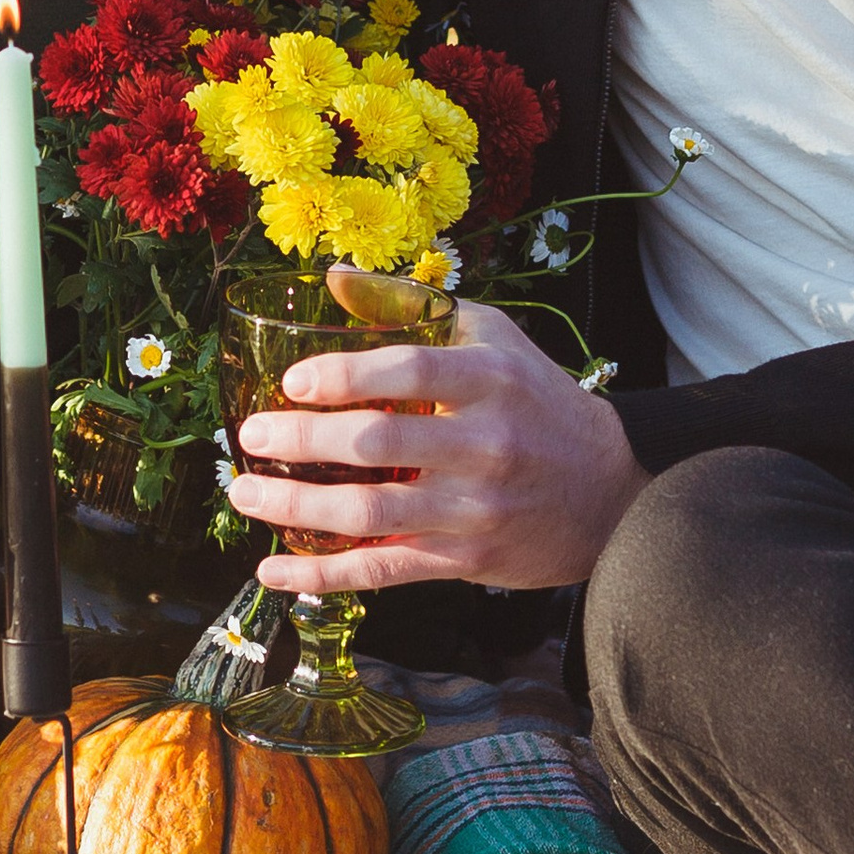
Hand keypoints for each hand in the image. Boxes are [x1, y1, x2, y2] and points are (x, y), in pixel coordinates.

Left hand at [227, 292, 649, 594]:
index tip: (291, 381)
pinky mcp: (464, 560)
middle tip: (250, 436)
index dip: (343, 376)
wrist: (608, 487)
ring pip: (371, 513)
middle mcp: (482, 444)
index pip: (408, 370)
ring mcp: (472, 509)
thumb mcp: (490, 335)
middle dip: (301, 441)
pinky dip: (324, 575)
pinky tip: (276, 570)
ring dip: (296, 509)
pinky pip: (383, 570)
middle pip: (378, 444)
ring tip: (245, 494)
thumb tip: (334, 278)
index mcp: (487, 379)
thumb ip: (410, 305)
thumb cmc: (535, 399)